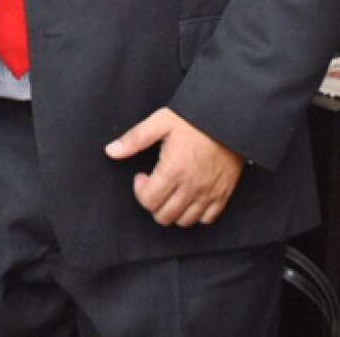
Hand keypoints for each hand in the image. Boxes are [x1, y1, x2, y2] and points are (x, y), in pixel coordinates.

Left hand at [105, 107, 243, 226]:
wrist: (228, 118)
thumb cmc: (194, 119)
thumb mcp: (161, 121)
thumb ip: (134, 139)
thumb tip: (111, 151)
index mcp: (173, 170)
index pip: (148, 201)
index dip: (140, 191)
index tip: (143, 176)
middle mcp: (191, 187)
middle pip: (164, 216)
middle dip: (153, 203)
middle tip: (155, 185)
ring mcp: (208, 193)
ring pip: (184, 221)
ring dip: (173, 210)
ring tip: (171, 191)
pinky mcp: (223, 194)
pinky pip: (207, 219)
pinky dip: (196, 214)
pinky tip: (190, 197)